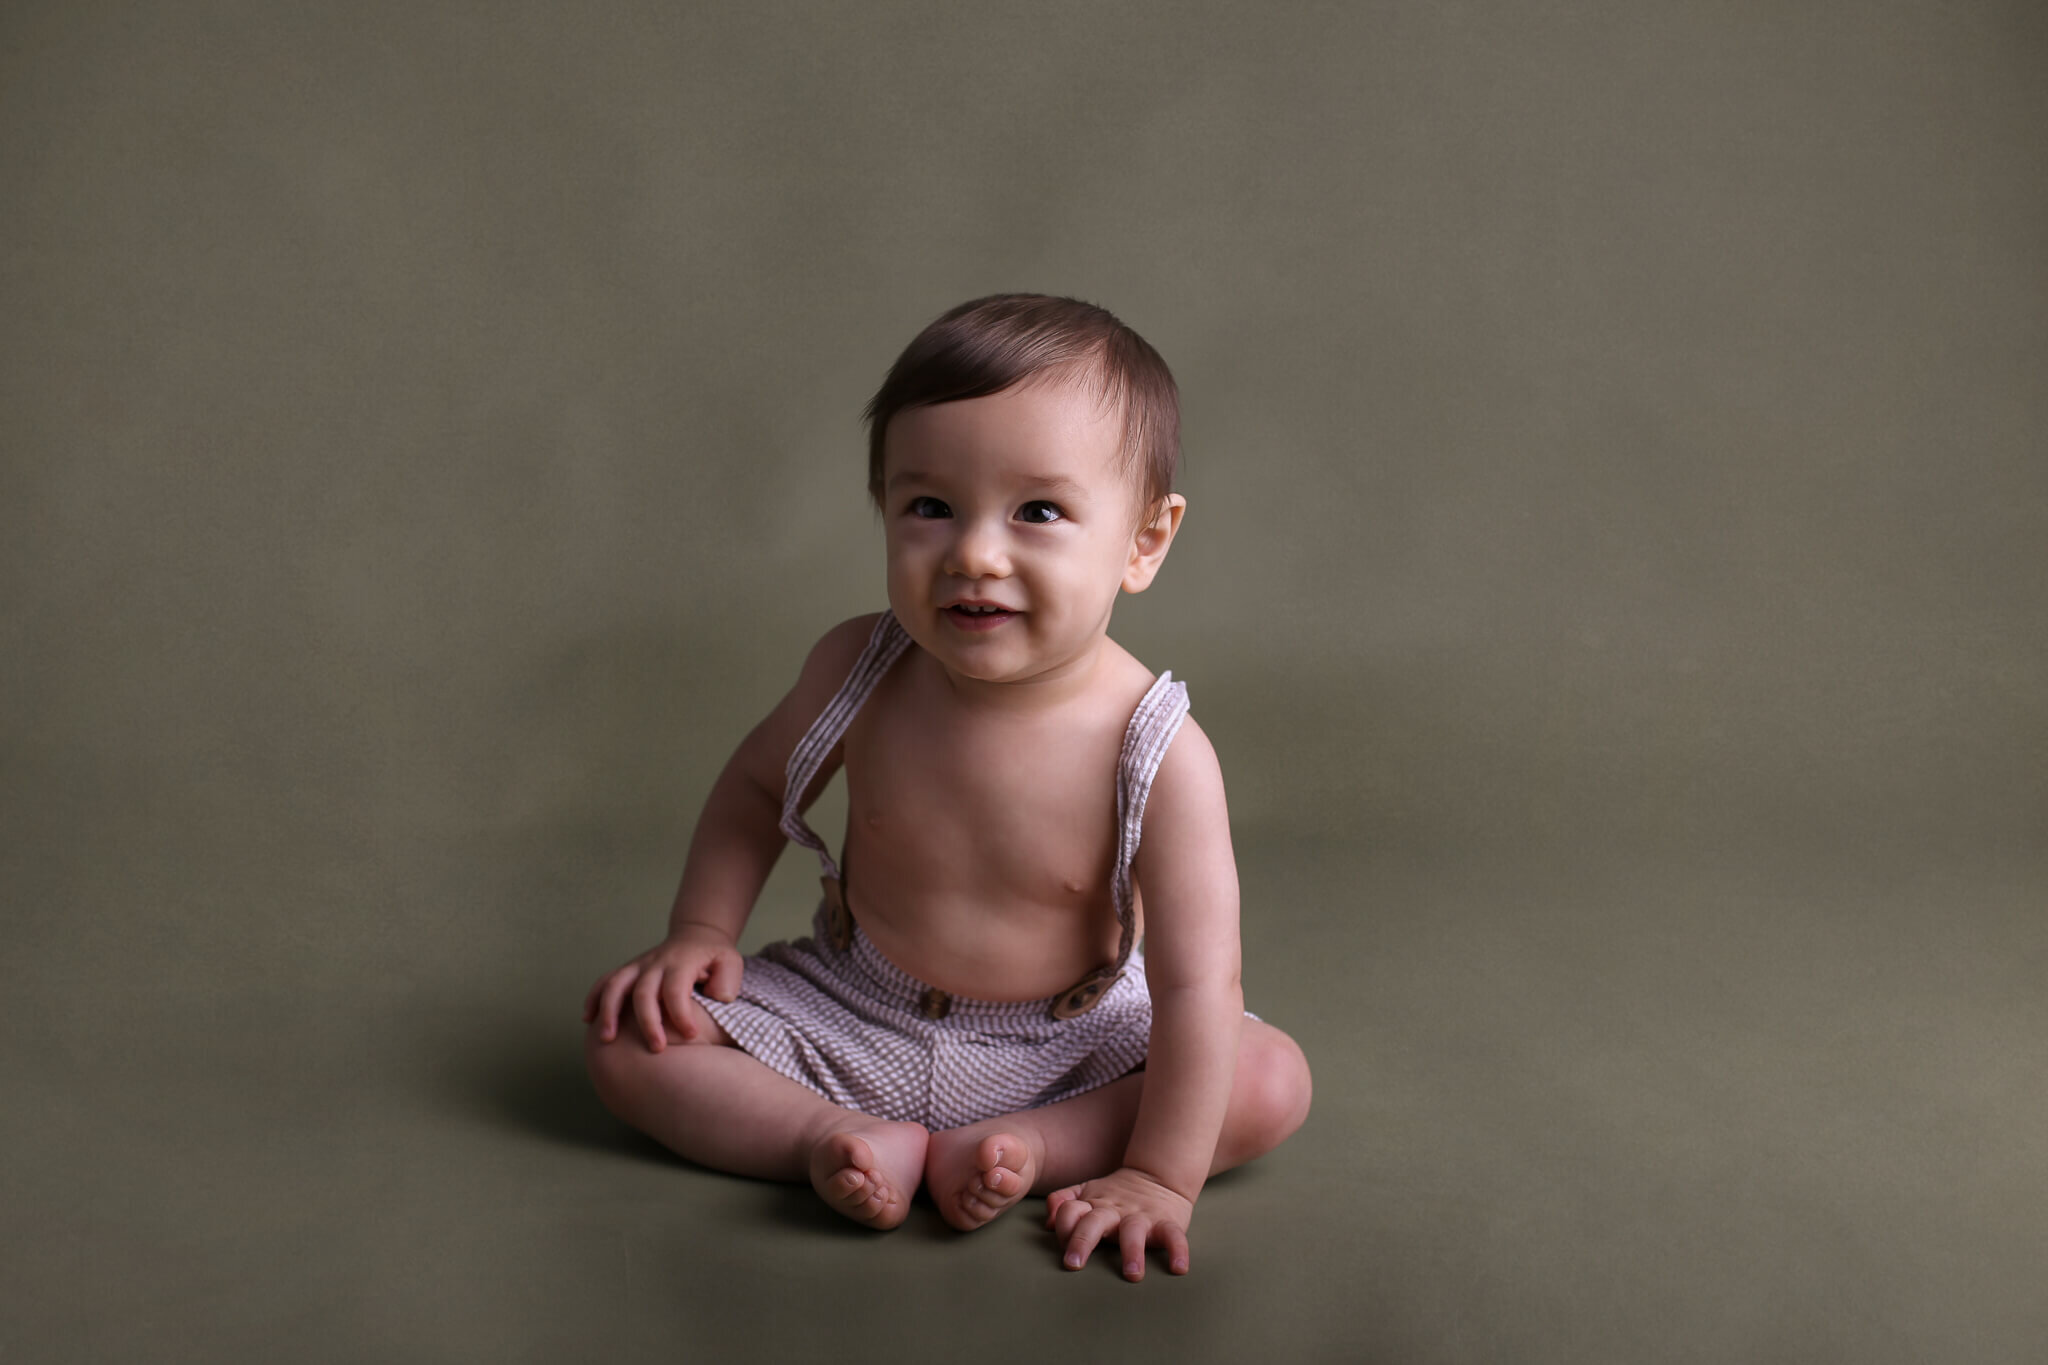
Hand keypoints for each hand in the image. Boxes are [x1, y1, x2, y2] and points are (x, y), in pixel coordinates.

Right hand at [582, 923, 742, 1050]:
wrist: (697, 935)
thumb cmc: (715, 957)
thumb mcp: (731, 962)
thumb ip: (727, 980)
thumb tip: (718, 997)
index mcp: (682, 962)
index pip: (676, 989)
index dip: (681, 1014)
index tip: (692, 1036)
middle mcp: (656, 963)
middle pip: (643, 992)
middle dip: (647, 1022)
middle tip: (657, 1049)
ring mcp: (639, 965)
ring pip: (616, 985)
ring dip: (609, 1012)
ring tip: (607, 1039)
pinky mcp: (629, 970)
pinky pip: (606, 981)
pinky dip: (594, 998)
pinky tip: (588, 1020)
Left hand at [1044, 1167, 1194, 1280]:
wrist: (1158, 1177)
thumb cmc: (1114, 1195)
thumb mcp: (1087, 1192)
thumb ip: (1064, 1203)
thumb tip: (1047, 1224)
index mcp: (1093, 1204)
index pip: (1070, 1211)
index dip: (1063, 1227)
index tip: (1063, 1251)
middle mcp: (1114, 1211)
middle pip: (1093, 1222)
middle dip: (1082, 1241)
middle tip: (1073, 1264)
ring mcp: (1141, 1216)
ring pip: (1134, 1231)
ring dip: (1132, 1251)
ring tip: (1132, 1274)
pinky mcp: (1167, 1222)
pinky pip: (1173, 1236)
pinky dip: (1178, 1251)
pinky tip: (1179, 1269)